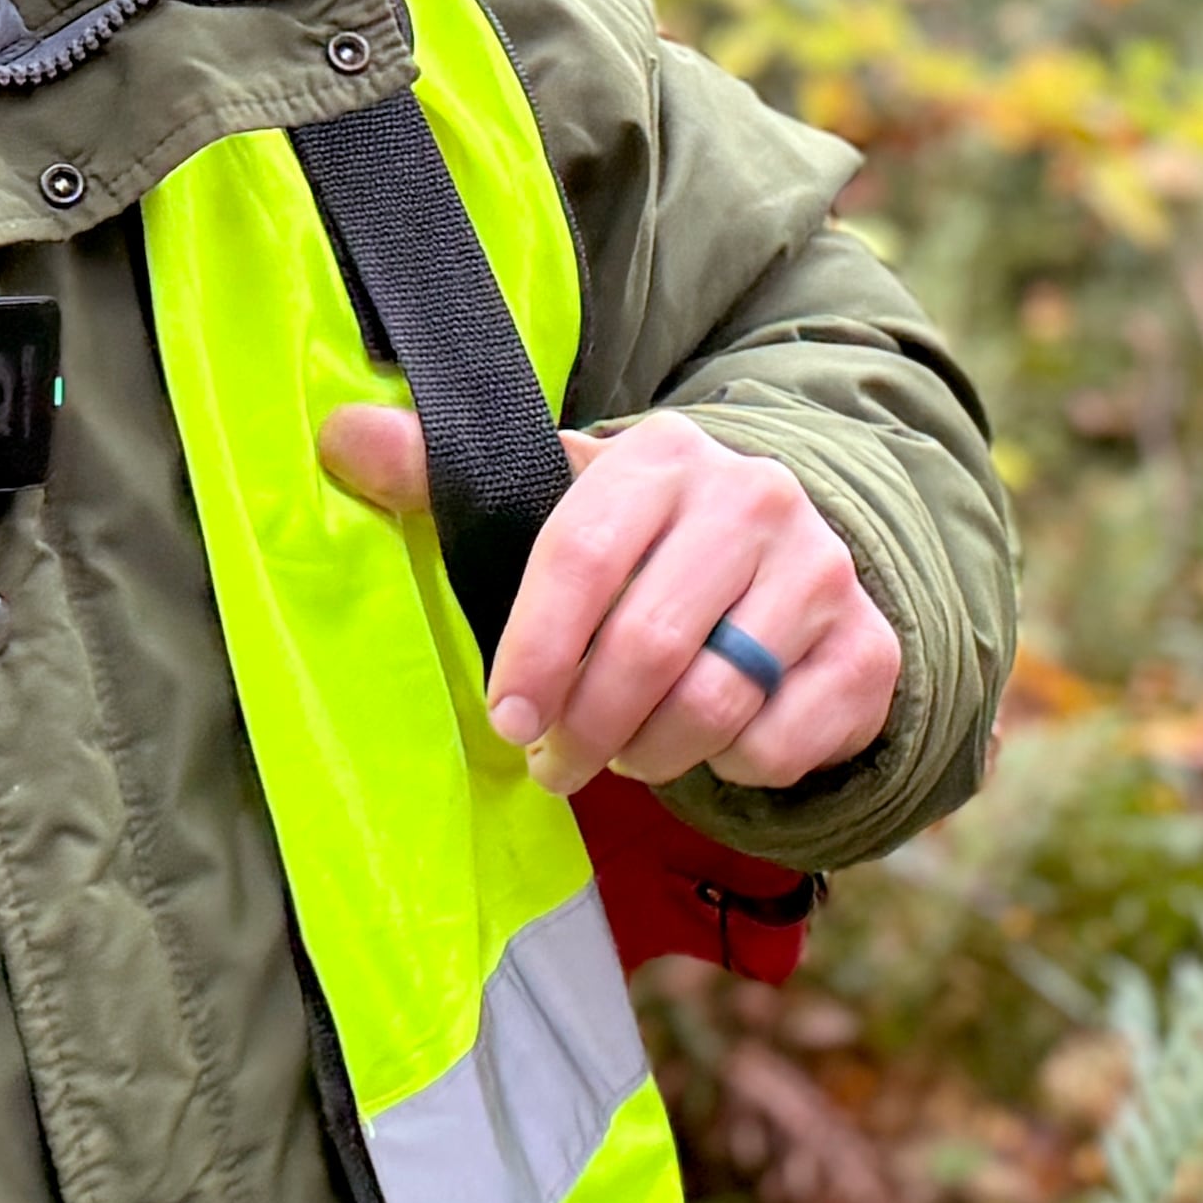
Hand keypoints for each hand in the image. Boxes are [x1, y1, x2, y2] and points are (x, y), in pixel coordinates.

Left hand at [319, 403, 897, 797]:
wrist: (786, 559)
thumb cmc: (639, 543)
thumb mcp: (549, 498)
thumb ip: (440, 473)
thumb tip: (333, 435)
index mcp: (663, 455)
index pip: (584, 554)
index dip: (535, 649)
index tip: (507, 717)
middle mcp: (756, 499)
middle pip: (651, 644)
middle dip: (587, 725)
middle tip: (554, 762)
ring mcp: (825, 572)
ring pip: (716, 703)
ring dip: (651, 754)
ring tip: (623, 752)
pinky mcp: (869, 649)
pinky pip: (782, 742)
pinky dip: (735, 767)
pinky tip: (714, 741)